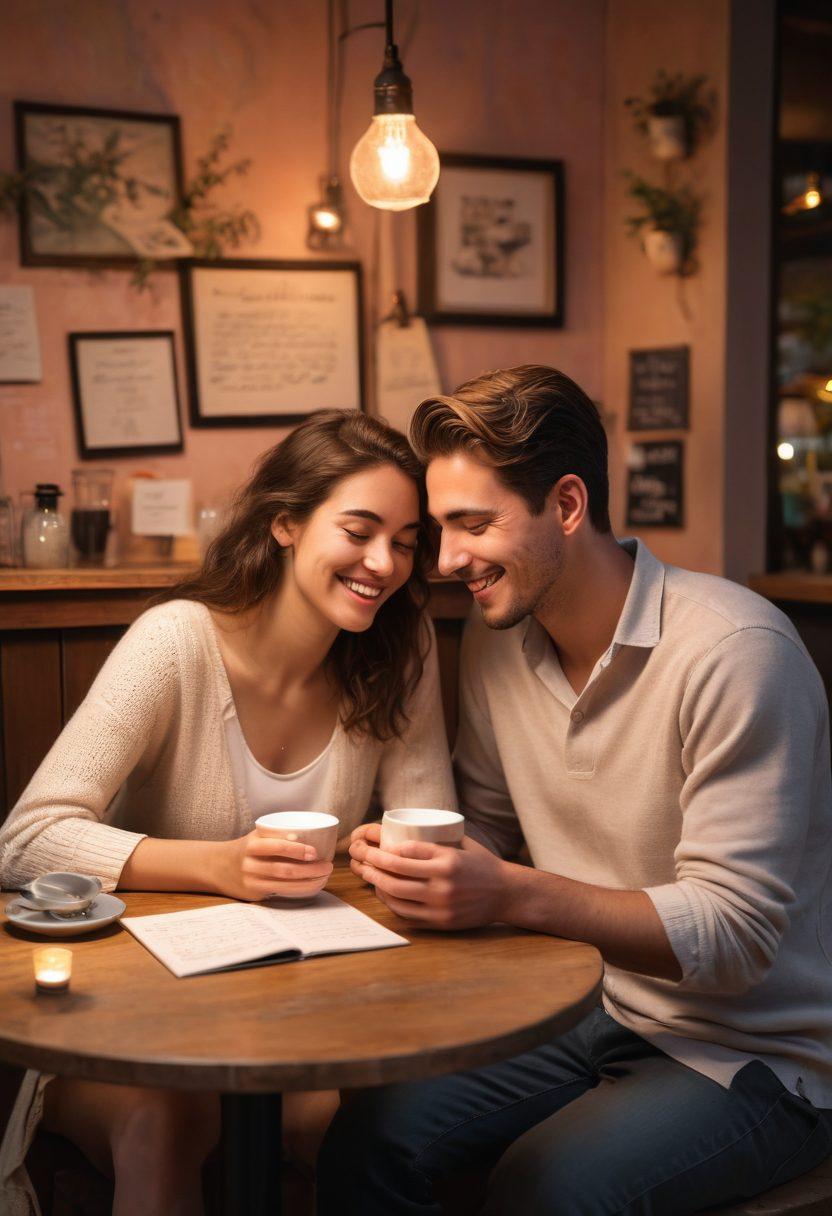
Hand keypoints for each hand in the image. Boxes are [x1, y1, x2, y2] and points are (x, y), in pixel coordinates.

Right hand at [213, 829, 332, 901]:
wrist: (218, 866)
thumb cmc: (247, 848)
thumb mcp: (256, 836)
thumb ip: (278, 833)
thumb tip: (314, 831)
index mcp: (252, 845)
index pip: (277, 847)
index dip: (297, 850)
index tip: (315, 852)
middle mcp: (250, 865)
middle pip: (284, 870)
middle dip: (310, 870)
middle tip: (328, 865)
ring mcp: (252, 882)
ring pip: (285, 885)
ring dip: (309, 882)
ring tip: (325, 876)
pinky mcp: (255, 895)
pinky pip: (281, 893)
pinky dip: (300, 890)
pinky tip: (313, 886)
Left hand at [349, 832, 508, 928]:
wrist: (506, 893)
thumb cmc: (482, 864)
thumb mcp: (461, 845)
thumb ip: (434, 843)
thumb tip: (400, 837)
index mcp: (447, 860)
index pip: (406, 853)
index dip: (385, 850)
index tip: (375, 845)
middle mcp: (443, 883)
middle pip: (396, 875)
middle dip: (373, 866)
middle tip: (363, 860)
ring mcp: (441, 905)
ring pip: (397, 896)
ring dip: (378, 886)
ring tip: (370, 877)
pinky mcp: (441, 922)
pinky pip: (407, 914)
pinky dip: (392, 904)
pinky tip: (386, 894)